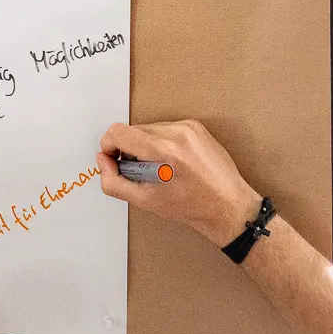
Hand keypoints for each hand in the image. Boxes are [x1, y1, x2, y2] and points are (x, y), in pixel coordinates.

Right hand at [98, 119, 260, 247]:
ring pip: (148, 128)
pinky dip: (160, 143)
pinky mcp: (196, 126)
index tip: (113, 160)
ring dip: (145, 146)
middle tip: (141, 172)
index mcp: (165, 152)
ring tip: (159, 169)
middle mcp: (178, 134)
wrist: (229, 206)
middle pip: (132, 130)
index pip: (119, 132)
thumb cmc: (191, 207)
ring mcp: (189, 128)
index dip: (108, 146)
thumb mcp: (145, 201)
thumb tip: (103, 161)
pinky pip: (164, 128)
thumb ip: (114, 182)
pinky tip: (172, 162)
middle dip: (129, 150)